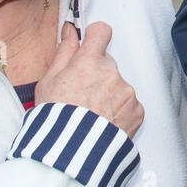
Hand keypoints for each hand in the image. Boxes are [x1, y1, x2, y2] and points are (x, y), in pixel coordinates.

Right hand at [37, 22, 143, 138]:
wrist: (71, 155)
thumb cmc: (55, 119)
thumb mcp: (48, 82)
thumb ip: (64, 52)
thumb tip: (70, 31)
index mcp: (89, 62)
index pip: (101, 32)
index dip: (94, 37)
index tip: (90, 46)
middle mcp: (112, 73)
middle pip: (107, 63)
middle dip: (97, 73)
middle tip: (81, 94)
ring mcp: (126, 92)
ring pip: (118, 84)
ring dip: (108, 93)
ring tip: (92, 114)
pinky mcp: (137, 111)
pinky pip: (129, 103)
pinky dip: (119, 110)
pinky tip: (103, 122)